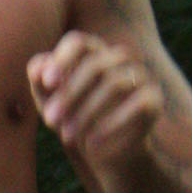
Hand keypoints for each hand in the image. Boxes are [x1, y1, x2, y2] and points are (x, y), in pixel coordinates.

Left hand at [27, 32, 162, 173]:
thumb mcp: (50, 101)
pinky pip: (137, 105)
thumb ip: (40, 82)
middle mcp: (120, 57)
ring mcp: (141, 76)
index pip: (79, 42)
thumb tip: (37, 70)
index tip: (47, 83)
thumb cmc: (73, 116)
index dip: (62, 59)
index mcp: (93, 51)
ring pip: (115, 84)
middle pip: (95, 65)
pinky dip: (112, 125)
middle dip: (69, 94)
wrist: (104, 150)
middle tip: (50, 122)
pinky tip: (92, 144)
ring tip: (66, 137)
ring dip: (86, 112)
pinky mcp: (154, 100)